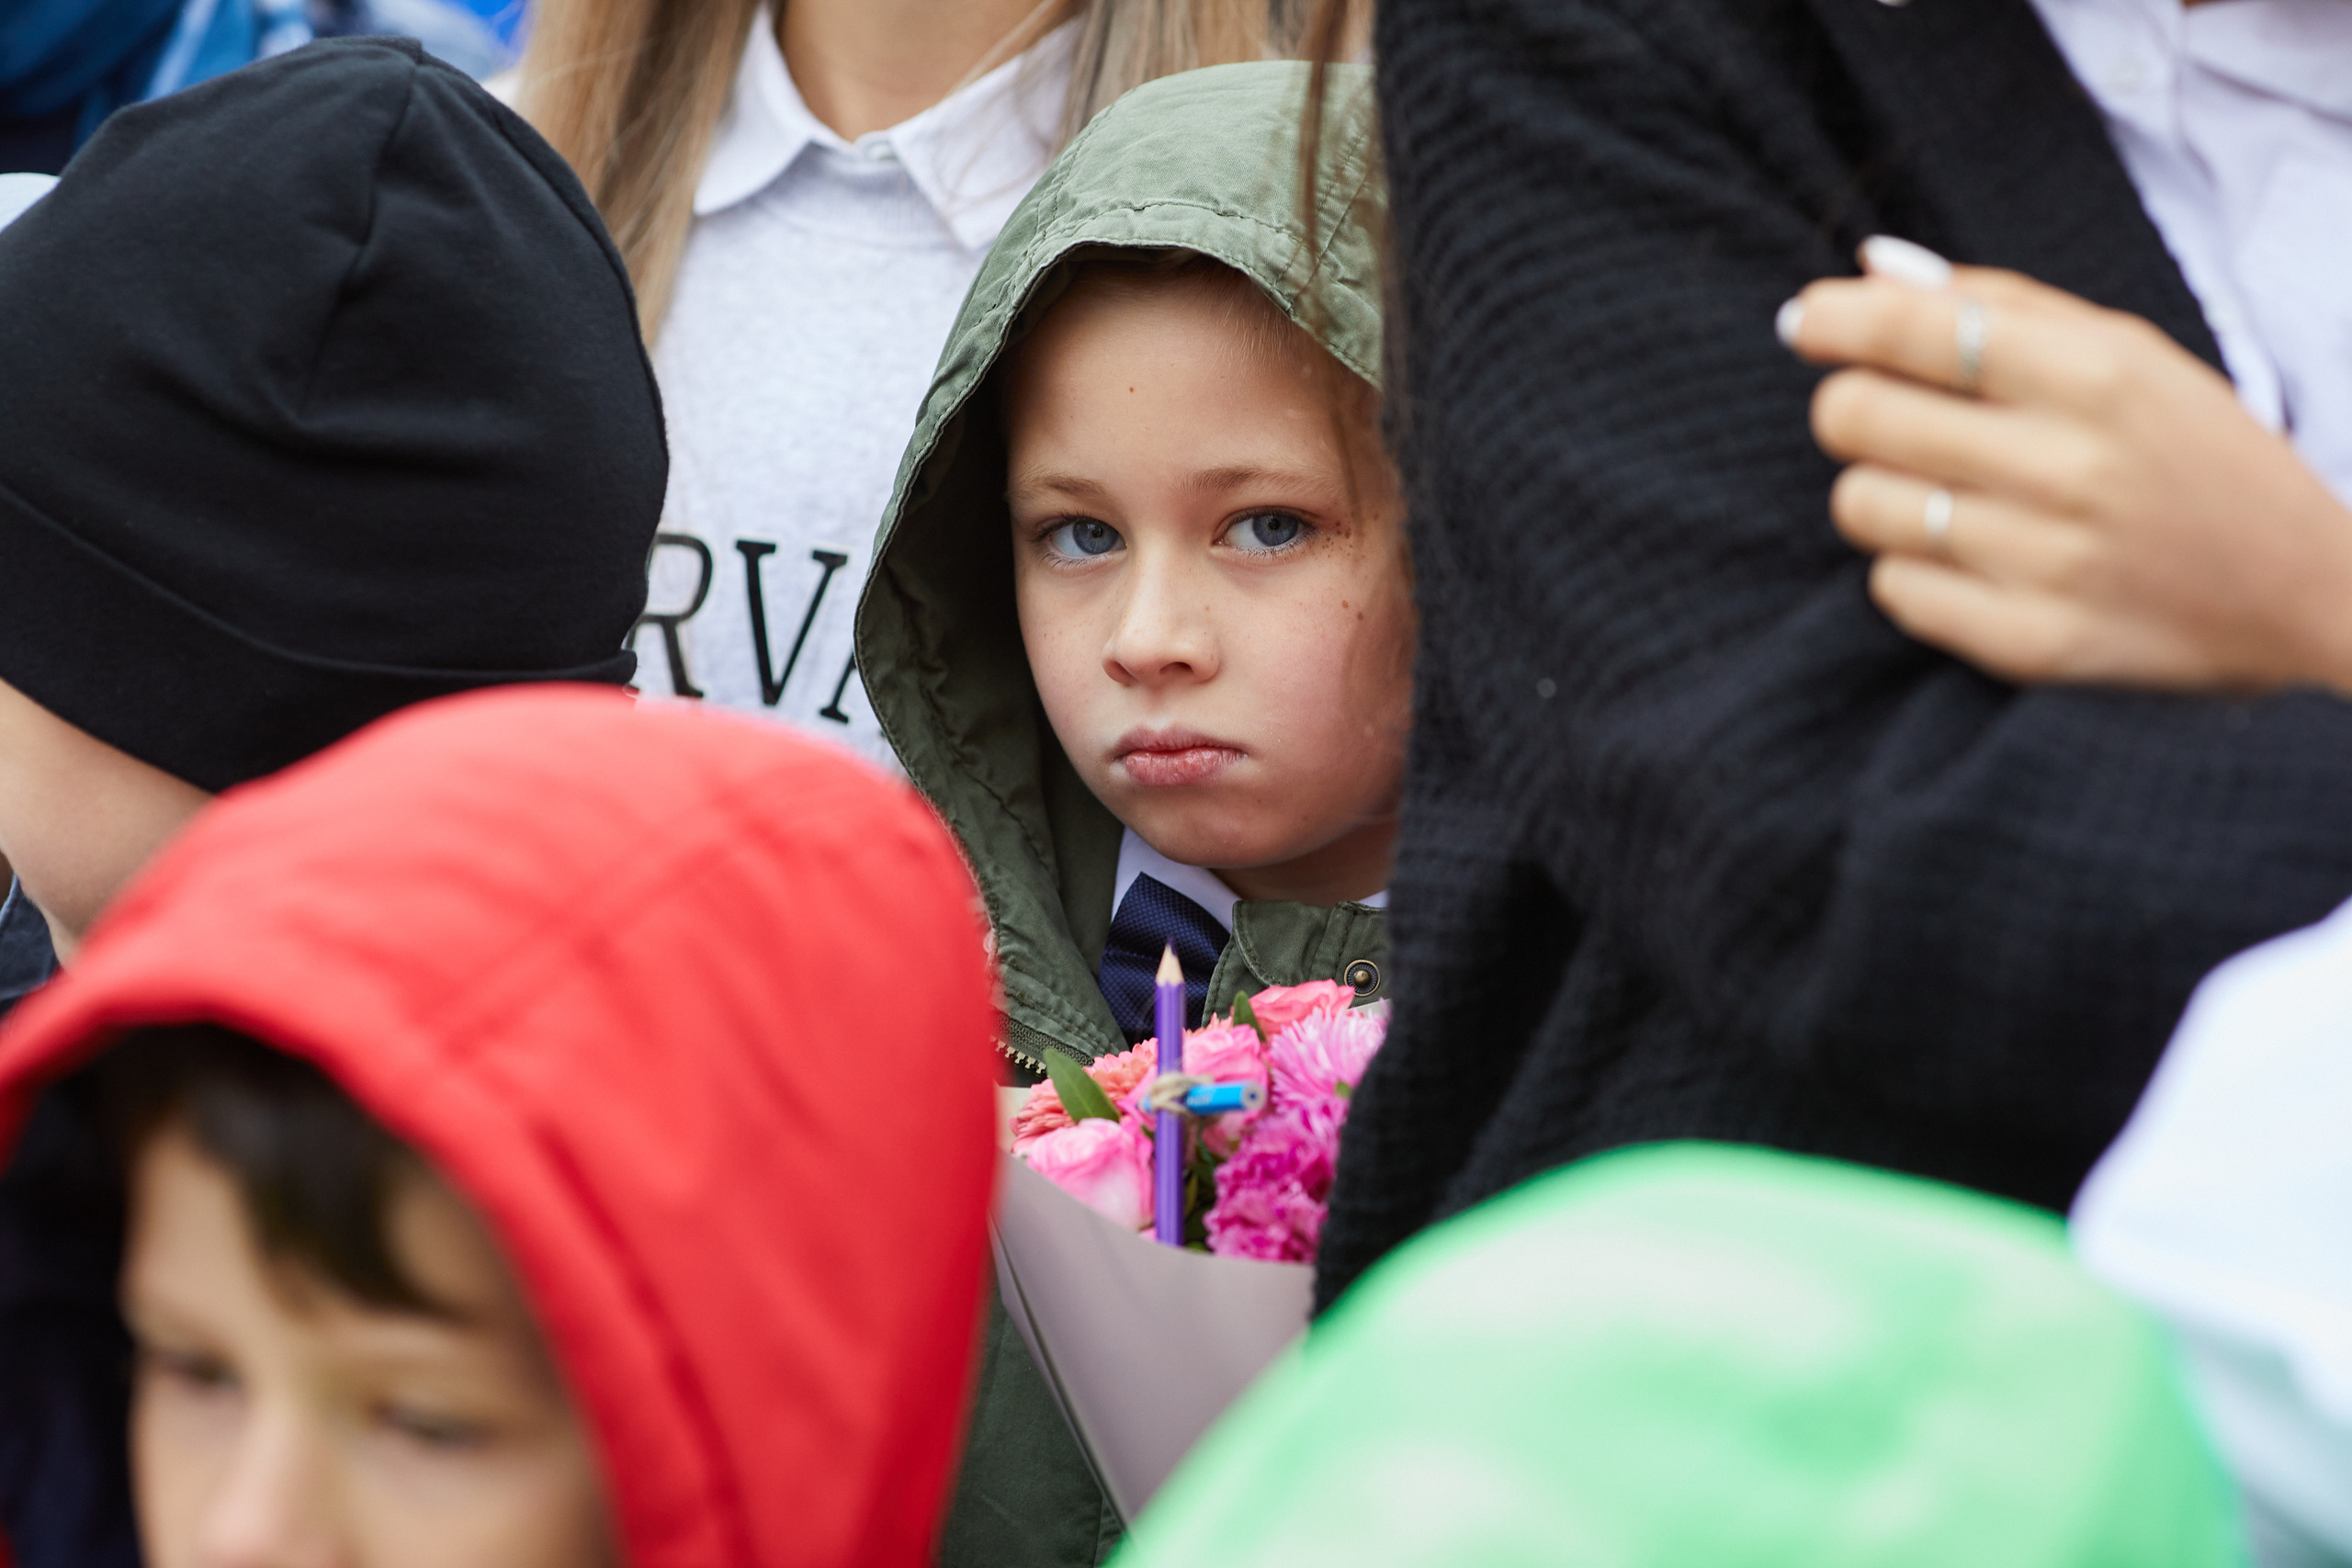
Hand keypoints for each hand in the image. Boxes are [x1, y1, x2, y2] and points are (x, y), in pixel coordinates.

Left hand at [1780, 238, 2351, 693]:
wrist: (2306, 595)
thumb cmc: (2195, 456)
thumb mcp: (2128, 354)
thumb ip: (1997, 302)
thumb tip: (1869, 268)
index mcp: (2098, 374)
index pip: (1911, 328)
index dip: (1832, 320)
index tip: (1805, 322)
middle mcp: (2069, 465)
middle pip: (1855, 415)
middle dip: (1849, 406)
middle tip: (1884, 414)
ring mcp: (2047, 562)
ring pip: (1860, 504)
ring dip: (1880, 491)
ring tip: (1941, 491)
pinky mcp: (2030, 643)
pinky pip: (1893, 589)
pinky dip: (1912, 570)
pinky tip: (1972, 559)